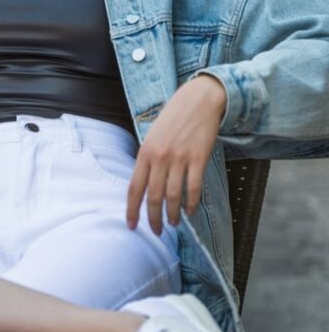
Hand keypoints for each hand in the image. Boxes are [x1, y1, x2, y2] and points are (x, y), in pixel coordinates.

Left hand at [126, 75, 226, 234]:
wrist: (198, 100)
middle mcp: (160, 157)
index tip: (132, 226)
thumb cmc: (174, 118)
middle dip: (153, 218)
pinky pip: (193, 188)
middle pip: (154, 197)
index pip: (135, 188)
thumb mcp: (153, 136)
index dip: (132, 210)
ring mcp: (179, 158)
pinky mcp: (198, 158)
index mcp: (145, 152)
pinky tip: (190, 211)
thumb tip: (145, 185)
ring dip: (173, 214)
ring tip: (173, 223)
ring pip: (173, 196)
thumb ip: (148, 159)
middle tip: (156, 232)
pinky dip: (191, 203)